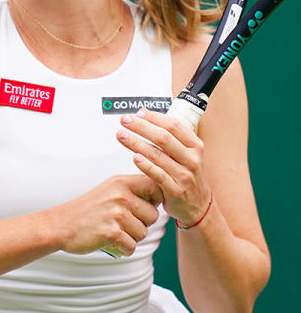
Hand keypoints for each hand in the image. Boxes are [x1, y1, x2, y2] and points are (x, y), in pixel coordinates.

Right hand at [47, 174, 162, 256]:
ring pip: (143, 233)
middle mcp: (121, 195)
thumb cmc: (87, 210)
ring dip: (130, 237)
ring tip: (111, 230)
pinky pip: (132, 246)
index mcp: (121, 182)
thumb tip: (162, 196)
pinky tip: (108, 241)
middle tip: (119, 223)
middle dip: (140, 224)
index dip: (154, 201)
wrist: (60, 225)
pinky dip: (122, 249)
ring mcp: (116, 214)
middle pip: (153, 216)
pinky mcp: (111, 232)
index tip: (141, 207)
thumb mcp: (109, 190)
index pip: (156, 188)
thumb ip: (133, 191)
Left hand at [117, 108, 211, 227]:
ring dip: (137, 143)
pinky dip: (146, 165)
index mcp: (194, 145)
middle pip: (164, 138)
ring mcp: (185, 175)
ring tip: (121, 135)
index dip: (154, 117)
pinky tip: (134, 157)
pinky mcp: (176, 190)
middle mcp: (192, 159)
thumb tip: (143, 114)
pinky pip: (158, 175)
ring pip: (158, 155)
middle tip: (125, 120)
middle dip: (142, 127)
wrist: (197, 205)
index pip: (174, 126)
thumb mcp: (185, 153)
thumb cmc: (185, 174)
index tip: (138, 113)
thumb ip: (168, 136)